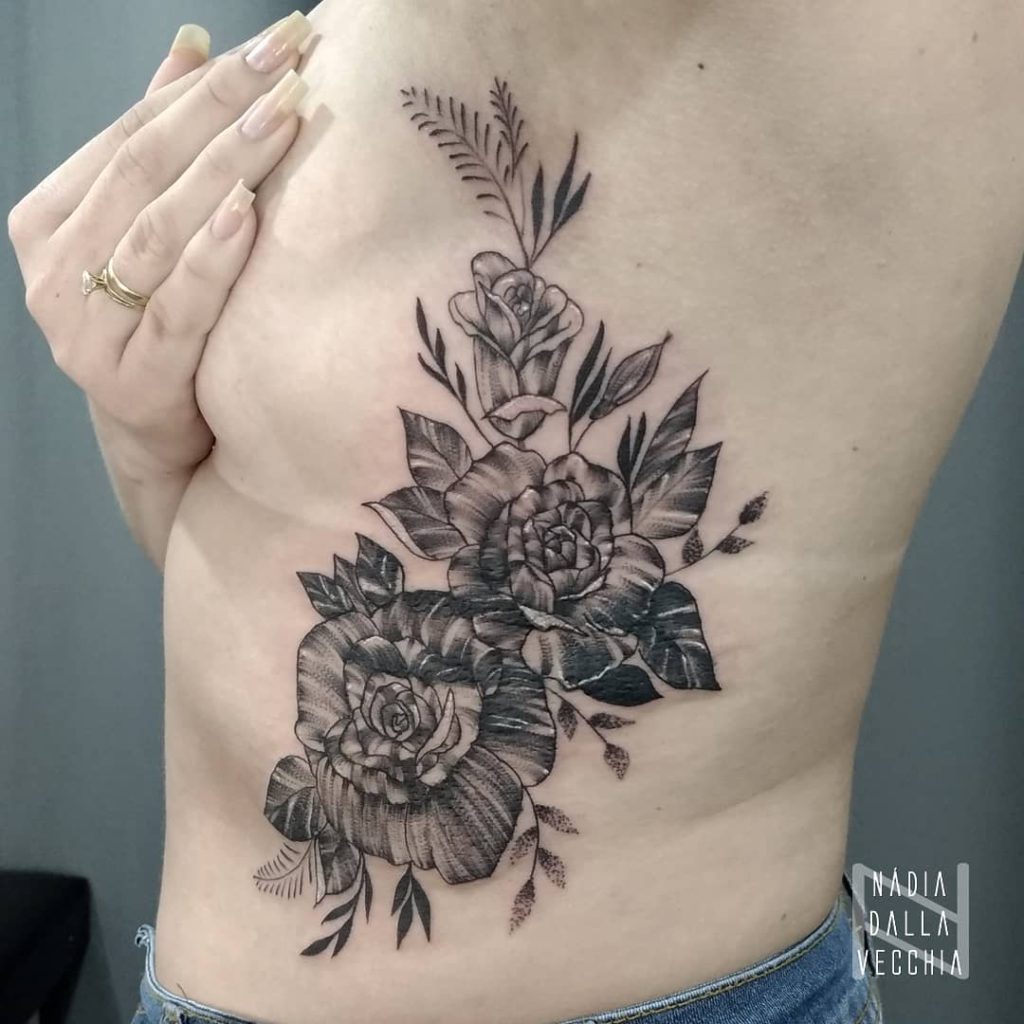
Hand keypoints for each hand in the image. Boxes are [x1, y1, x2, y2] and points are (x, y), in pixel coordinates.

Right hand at [7, 13, 312, 562]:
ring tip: (284, 119)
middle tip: (290, 64)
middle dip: (223, 111)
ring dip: (224, 169)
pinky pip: (174, 309)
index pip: (131, 134)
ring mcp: (83, 329)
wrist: (160, 435)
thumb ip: (162, 144)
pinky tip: (249, 211)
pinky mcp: (126, 380)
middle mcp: (54, 269)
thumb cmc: (162, 323)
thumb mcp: (152, 229)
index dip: (203, 84)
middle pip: (144, 172)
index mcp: (50, 218)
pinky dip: (211, 258)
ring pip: (156, 231)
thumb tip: (193, 41)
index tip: (274, 43)